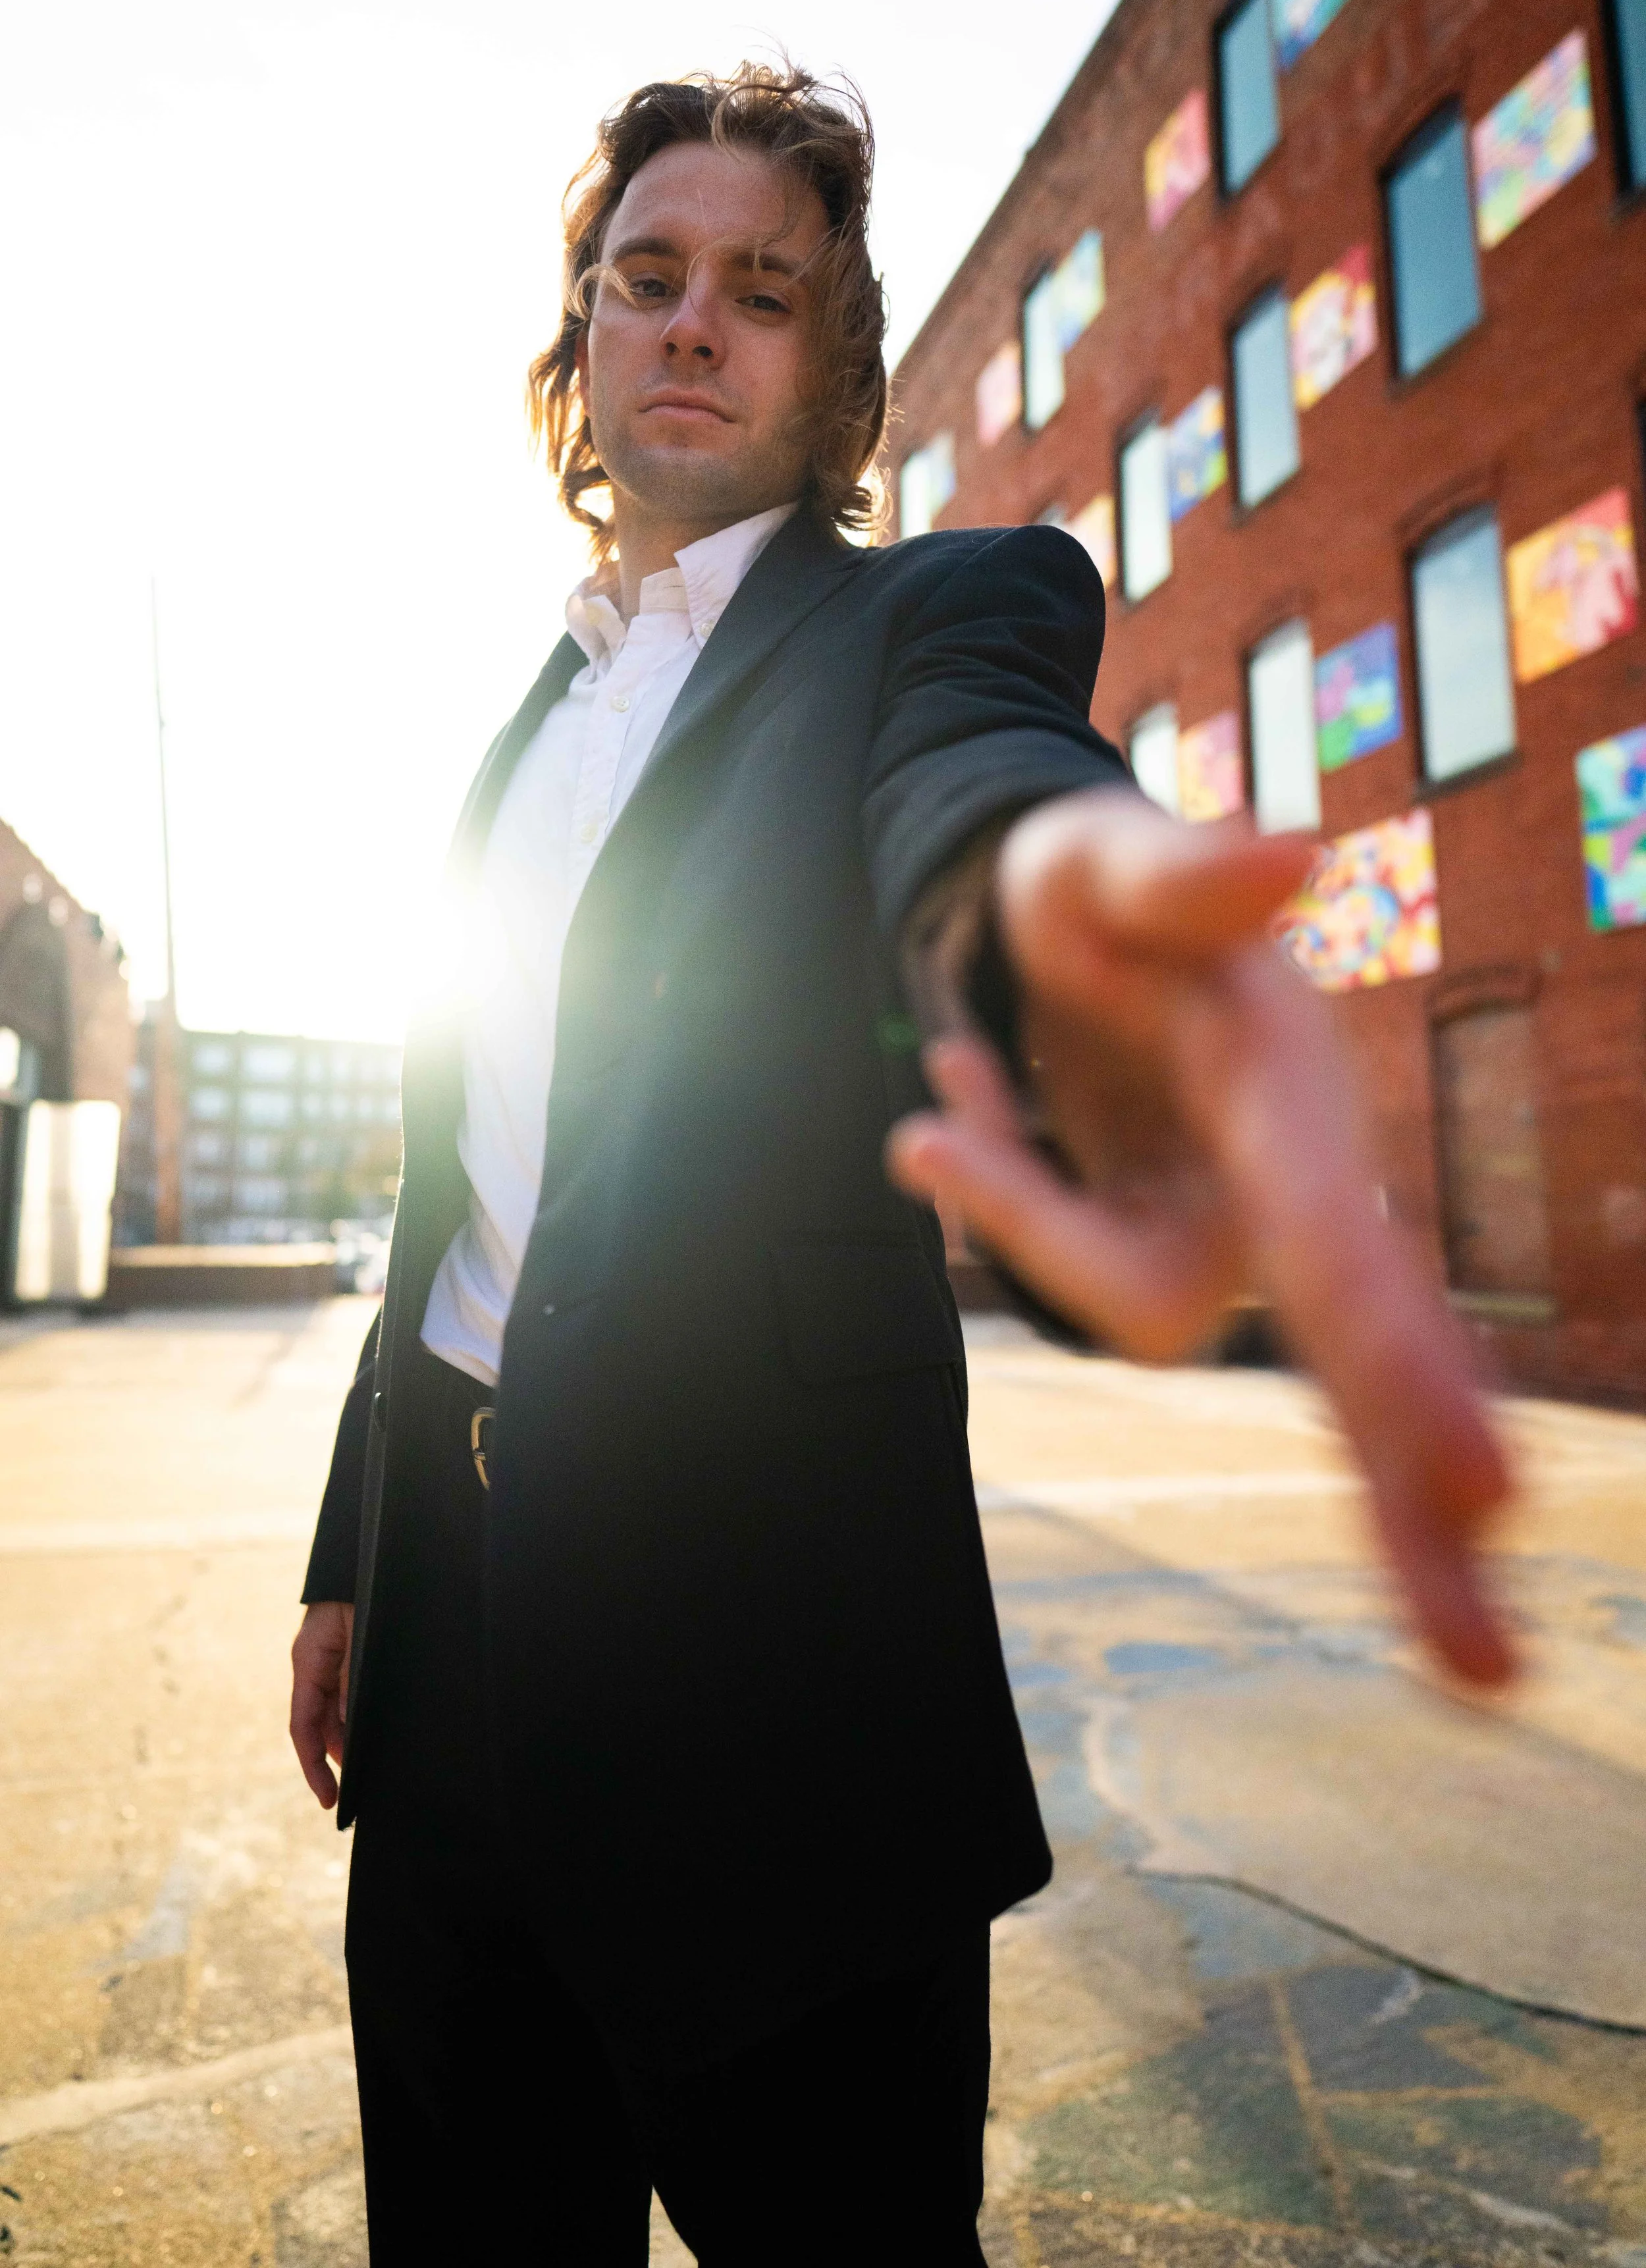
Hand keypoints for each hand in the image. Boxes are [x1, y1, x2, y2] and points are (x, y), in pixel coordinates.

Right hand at [291, 1600, 353, 1809]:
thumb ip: (351, 1678)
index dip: (313, 1766)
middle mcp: (313, 1665)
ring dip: (347, 1740)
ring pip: (333, 1714)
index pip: (302, 1727)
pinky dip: (355, 1717)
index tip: (329, 1799)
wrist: (363, 1553)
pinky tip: (373, 1732)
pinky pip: (344, 1695)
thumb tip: (348, 1725)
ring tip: (370, 1769)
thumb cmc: (361, 1587)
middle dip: (335, 1759)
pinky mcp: (344, 1655)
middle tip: (359, 1791)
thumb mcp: (357, 1633)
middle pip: (318, 1726)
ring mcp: (327, 1660)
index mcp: (307, 1660)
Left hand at [887, 790, 1515, 1688]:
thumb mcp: (1105, 856)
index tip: (1487, 1493)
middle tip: (1489, 1676)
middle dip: (1404, 1503)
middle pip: (1349, 1361)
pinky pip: (1071, 1274)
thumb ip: (1183, 871)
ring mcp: (1223, 1223)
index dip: (1400, 1361)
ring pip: (1155, 1318)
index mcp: (1284, 1096)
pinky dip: (994, 1194)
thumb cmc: (1095, 883)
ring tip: (936, 1107)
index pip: (1342, 1245)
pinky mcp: (1163, 1242)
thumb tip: (1296, 853)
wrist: (1055, 916)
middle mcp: (1277, 1179)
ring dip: (1025, 1218)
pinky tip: (948, 1111)